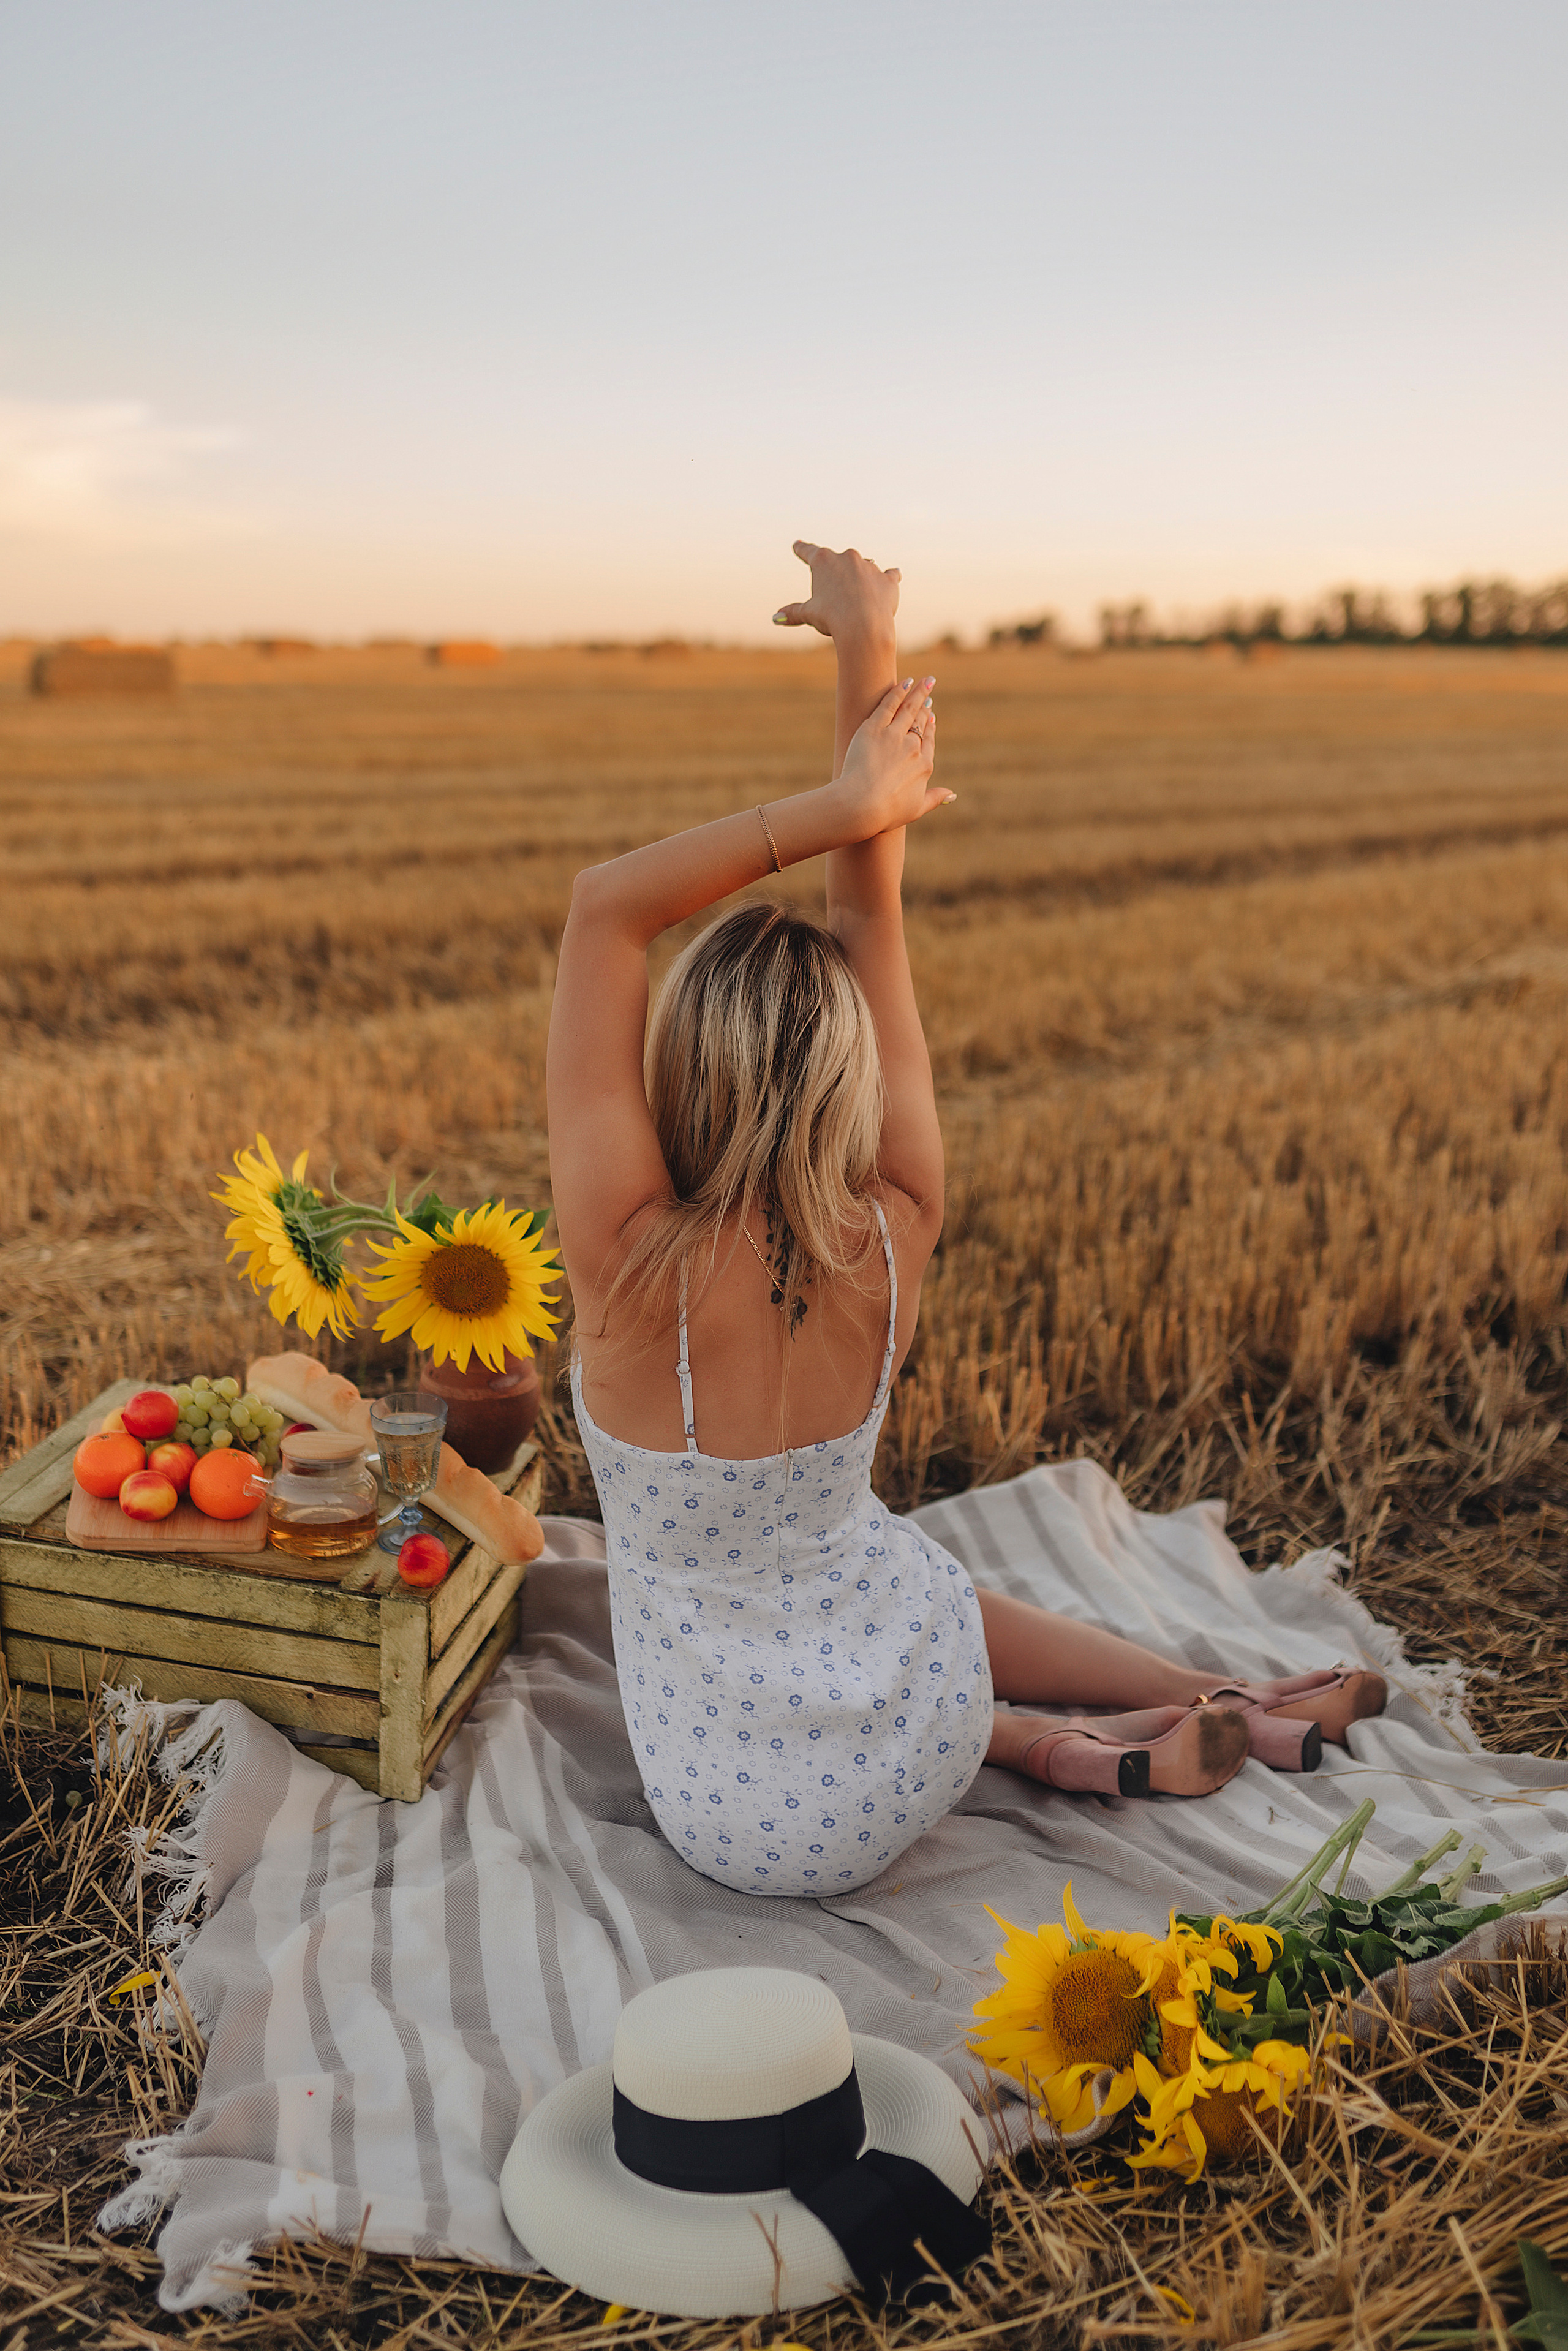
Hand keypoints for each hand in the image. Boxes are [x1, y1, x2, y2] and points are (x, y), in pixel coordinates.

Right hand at [773, 540, 900, 641]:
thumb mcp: (809, 614)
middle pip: (838, 561)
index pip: (808, 552)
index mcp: (823, 561)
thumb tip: (775, 618)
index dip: (801, 549)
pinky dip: (889, 577)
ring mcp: (869, 566)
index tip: (797, 545)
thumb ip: (793, 613)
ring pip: (863, 567)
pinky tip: (893, 576)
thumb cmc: (832, 618)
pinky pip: (890, 575)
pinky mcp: (888, 580)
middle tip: (834, 593)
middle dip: (836, 573)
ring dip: (860, 577)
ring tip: (859, 595)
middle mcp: (847, 557)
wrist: (863, 627)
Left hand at [832, 676, 950, 839]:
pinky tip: (906, 682)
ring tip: (926, 680)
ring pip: (909, 709)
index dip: (930, 728)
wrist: (861, 806)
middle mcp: (913, 748)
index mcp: (924, 766)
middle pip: (921, 723)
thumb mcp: (916, 809)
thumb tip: (953, 795)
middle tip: (929, 692)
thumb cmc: (886, 813)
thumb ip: (935, 799)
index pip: (929, 741)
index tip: (931, 718)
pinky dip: (898, 692)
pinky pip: (889, 705)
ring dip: (918, 692)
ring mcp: (894, 737)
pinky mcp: (874, 729)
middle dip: (926, 707)